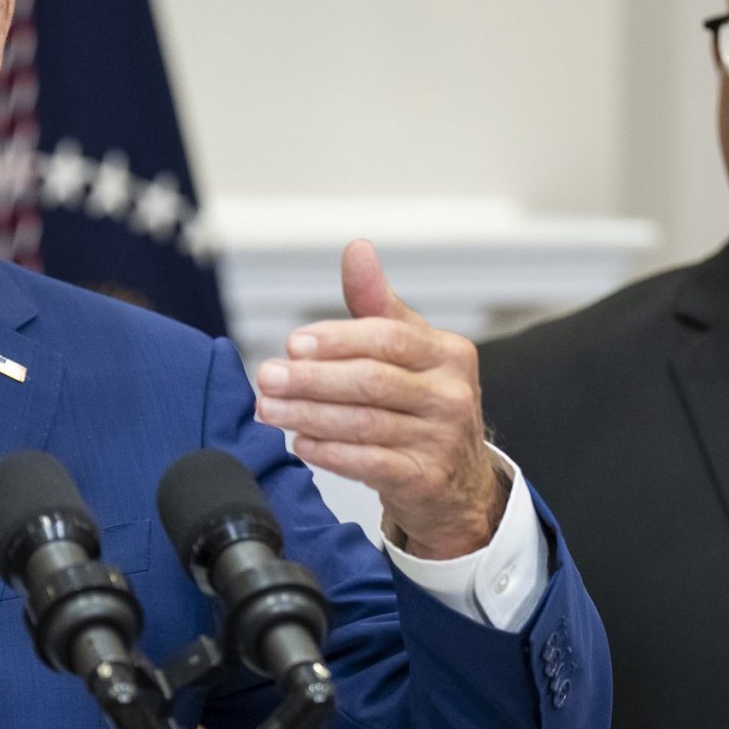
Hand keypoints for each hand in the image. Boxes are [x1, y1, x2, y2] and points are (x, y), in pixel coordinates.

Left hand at [253, 240, 506, 559]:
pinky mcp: (425, 478)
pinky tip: (301, 443)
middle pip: (372, 381)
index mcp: (449, 353)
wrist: (459, 479)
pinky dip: (330, 453)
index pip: (388, 338)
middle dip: (312, 379)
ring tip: (270, 408)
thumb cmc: (425, 404)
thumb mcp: (411, 350)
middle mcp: (452, 394)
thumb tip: (357, 250)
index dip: (337, 339)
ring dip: (309, 415)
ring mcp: (442, 439)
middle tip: (268, 377)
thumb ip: (378, 305)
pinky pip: (370, 463)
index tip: (293, 343)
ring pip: (365, 423)